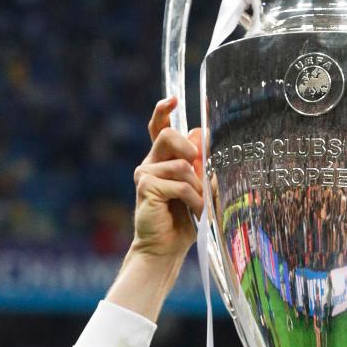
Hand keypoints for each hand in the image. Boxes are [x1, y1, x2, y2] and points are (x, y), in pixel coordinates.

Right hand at [131, 96, 203, 260]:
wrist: (166, 247)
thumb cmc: (184, 219)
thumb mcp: (199, 187)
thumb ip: (201, 163)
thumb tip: (202, 133)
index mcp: (162, 159)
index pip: (159, 127)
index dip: (163, 110)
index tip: (173, 99)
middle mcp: (150, 162)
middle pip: (170, 136)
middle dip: (190, 148)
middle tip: (197, 166)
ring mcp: (145, 173)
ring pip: (182, 165)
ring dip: (198, 187)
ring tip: (199, 205)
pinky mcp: (146, 187)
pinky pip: (180, 184)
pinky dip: (193, 199)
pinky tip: (194, 211)